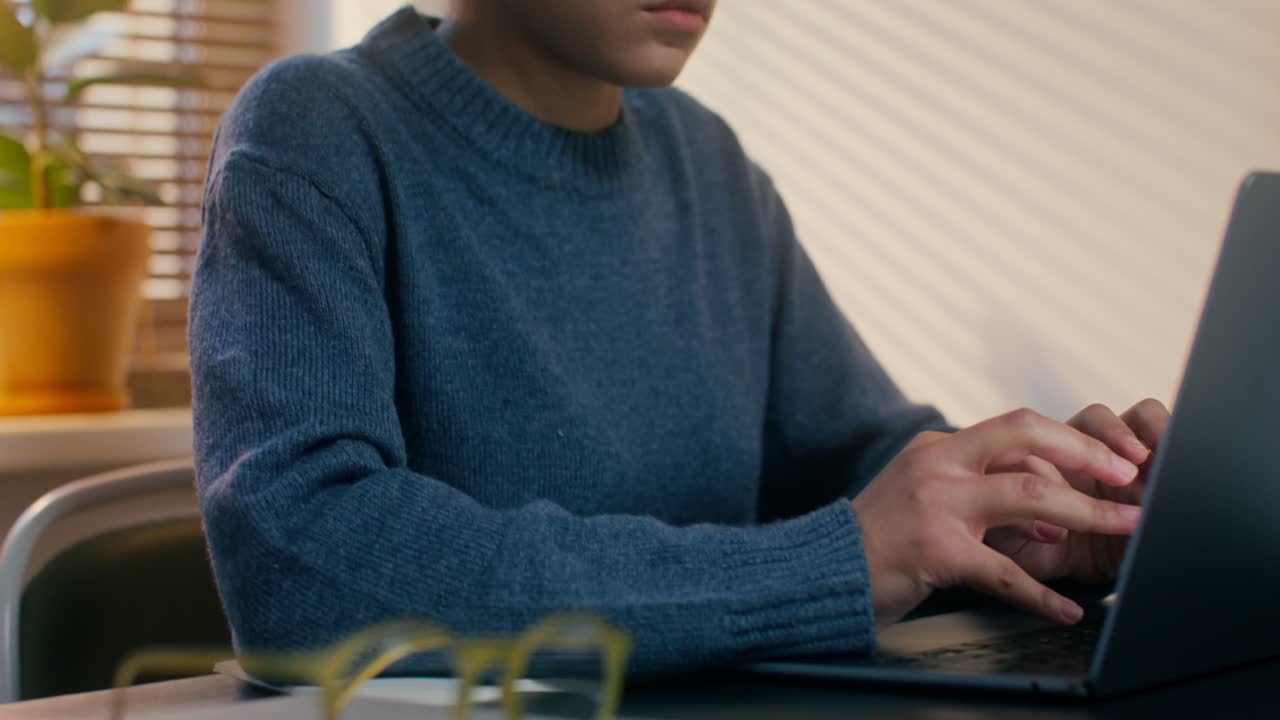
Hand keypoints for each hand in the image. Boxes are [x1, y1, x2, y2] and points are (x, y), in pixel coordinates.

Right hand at [851, 409, 1142, 627]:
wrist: (825, 569)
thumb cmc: (880, 538)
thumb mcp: (924, 494)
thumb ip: (980, 492)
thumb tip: (1052, 513)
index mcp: (938, 447)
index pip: (1016, 427)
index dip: (1071, 439)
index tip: (1112, 458)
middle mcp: (938, 464)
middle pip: (1026, 437)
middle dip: (1087, 454)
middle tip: (1130, 477)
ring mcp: (937, 505)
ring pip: (1028, 494)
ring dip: (1086, 513)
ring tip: (1127, 530)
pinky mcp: (936, 551)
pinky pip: (1005, 572)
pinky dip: (1042, 594)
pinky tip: (1066, 608)